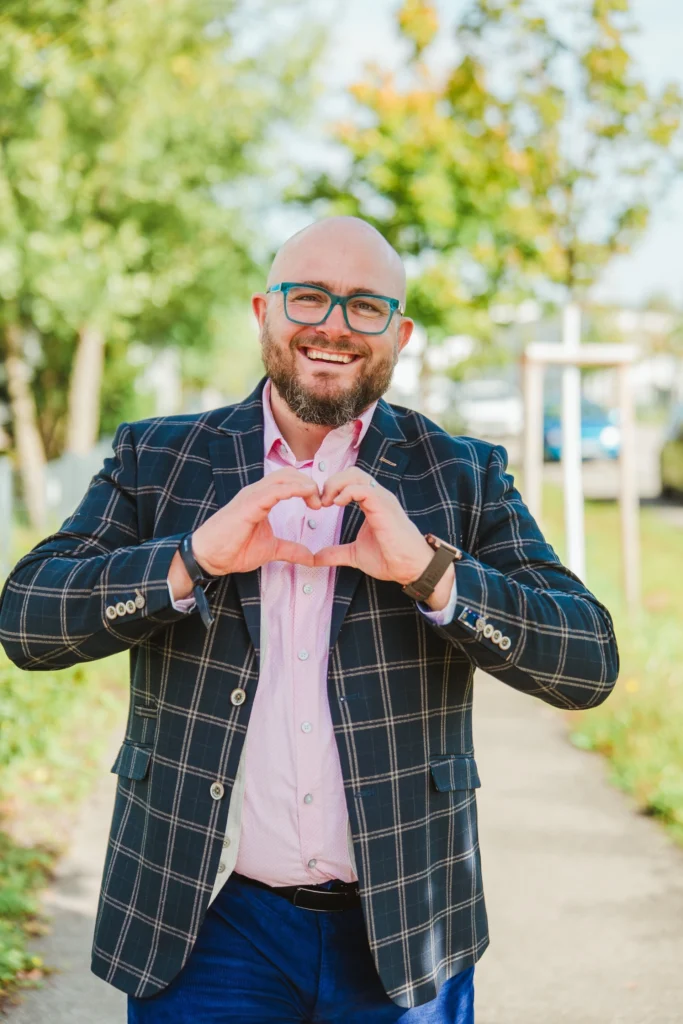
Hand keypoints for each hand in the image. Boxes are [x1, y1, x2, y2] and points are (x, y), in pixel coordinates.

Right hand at [168, 469, 320, 598]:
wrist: (209, 557)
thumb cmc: (232, 549)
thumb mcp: (270, 549)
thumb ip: (290, 550)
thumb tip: (310, 557)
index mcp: (261, 498)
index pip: (288, 481)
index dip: (307, 487)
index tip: (320, 504)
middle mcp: (256, 492)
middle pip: (289, 473)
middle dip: (309, 483)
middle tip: (321, 502)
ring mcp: (252, 495)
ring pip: (284, 477)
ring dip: (305, 485)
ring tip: (317, 500)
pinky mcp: (249, 504)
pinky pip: (275, 490)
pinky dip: (294, 489)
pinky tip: (307, 495)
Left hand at [313, 468, 435, 587]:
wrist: (409, 568)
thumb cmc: (389, 558)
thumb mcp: (354, 554)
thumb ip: (336, 553)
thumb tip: (316, 558)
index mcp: (371, 502)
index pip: (350, 480)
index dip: (331, 487)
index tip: (320, 505)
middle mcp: (377, 496)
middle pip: (351, 472)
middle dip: (331, 482)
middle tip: (321, 502)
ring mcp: (381, 499)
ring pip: (355, 475)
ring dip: (336, 485)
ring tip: (327, 502)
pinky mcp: (383, 506)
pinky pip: (363, 488)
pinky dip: (346, 492)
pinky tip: (337, 504)